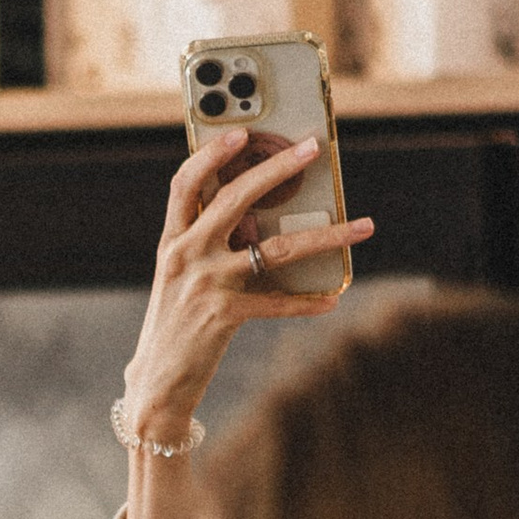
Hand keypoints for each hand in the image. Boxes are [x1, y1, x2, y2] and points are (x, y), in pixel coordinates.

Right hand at [114, 126, 375, 518]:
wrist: (156, 387)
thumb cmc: (175, 329)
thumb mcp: (181, 281)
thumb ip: (210, 246)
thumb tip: (262, 220)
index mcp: (171, 243)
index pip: (185, 184)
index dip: (212, 154)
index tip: (242, 132)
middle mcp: (185, 256)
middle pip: (235, 198)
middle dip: (278, 168)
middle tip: (314, 149)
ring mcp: (205, 285)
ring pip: (275, 247)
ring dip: (327, 235)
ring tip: (362, 225)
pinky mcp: (224, 316)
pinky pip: (279, 301)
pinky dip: (310, 301)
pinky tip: (333, 298)